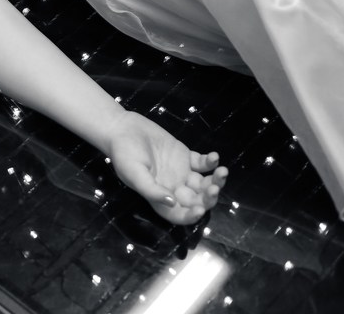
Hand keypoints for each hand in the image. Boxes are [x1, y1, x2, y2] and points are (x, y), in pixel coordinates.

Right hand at [106, 111, 227, 224]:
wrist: (122, 128)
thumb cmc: (123, 152)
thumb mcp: (133, 173)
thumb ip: (151, 189)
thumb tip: (171, 202)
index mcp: (159, 197)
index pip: (179, 214)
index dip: (191, 216)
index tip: (200, 209)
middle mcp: (173, 188)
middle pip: (197, 200)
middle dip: (209, 197)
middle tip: (214, 187)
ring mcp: (181, 173)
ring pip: (204, 183)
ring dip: (215, 180)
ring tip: (221, 171)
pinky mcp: (185, 157)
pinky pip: (202, 164)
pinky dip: (210, 162)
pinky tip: (213, 157)